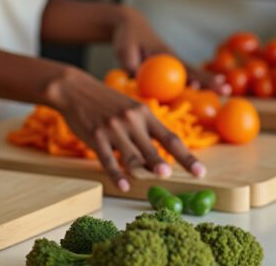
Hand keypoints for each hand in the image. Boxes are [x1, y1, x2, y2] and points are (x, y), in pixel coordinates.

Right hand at [47, 68, 204, 191]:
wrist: (75, 89)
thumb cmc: (107, 102)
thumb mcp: (130, 108)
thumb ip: (145, 129)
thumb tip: (160, 157)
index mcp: (144, 114)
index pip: (170, 138)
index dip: (187, 157)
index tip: (200, 172)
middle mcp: (131, 121)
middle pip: (152, 149)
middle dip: (163, 164)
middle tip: (172, 176)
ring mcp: (113, 129)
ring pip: (131, 157)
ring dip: (143, 171)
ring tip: (154, 179)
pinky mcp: (96, 137)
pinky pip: (108, 160)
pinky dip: (117, 175)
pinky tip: (124, 186)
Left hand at [110, 7, 227, 94]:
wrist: (130, 25)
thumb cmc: (128, 37)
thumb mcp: (125, 50)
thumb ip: (131, 66)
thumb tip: (138, 81)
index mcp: (166, 54)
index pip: (187, 68)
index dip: (202, 77)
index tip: (218, 81)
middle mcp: (172, 60)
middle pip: (194, 73)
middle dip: (210, 82)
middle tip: (228, 90)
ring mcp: (171, 64)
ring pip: (188, 76)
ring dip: (203, 85)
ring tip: (224, 92)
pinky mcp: (166, 68)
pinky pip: (177, 80)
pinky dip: (187, 87)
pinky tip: (198, 95)